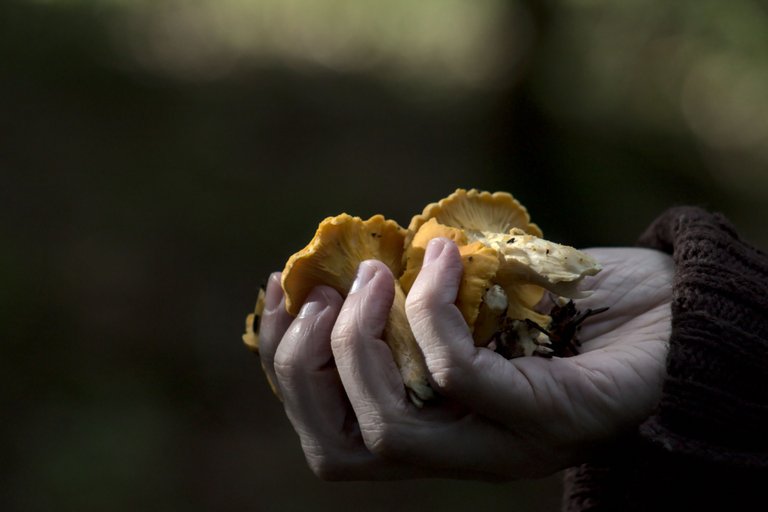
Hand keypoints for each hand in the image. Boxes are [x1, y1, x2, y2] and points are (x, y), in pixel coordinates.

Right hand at [257, 238, 672, 479]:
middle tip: (321, 292)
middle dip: (302, 366)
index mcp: (439, 427)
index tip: (278, 294)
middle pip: (341, 449)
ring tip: (373, 273)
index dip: (285, 370)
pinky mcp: (550, 419)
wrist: (684, 315)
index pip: (334, 436)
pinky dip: (435, 308)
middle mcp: (463, 451)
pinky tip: (449, 252)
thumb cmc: (581, 303)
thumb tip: (346, 260)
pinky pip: (462, 376)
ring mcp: (505, 444)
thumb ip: (419, 298)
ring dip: (359, 339)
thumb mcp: (482, 295)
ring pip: (389, 430)